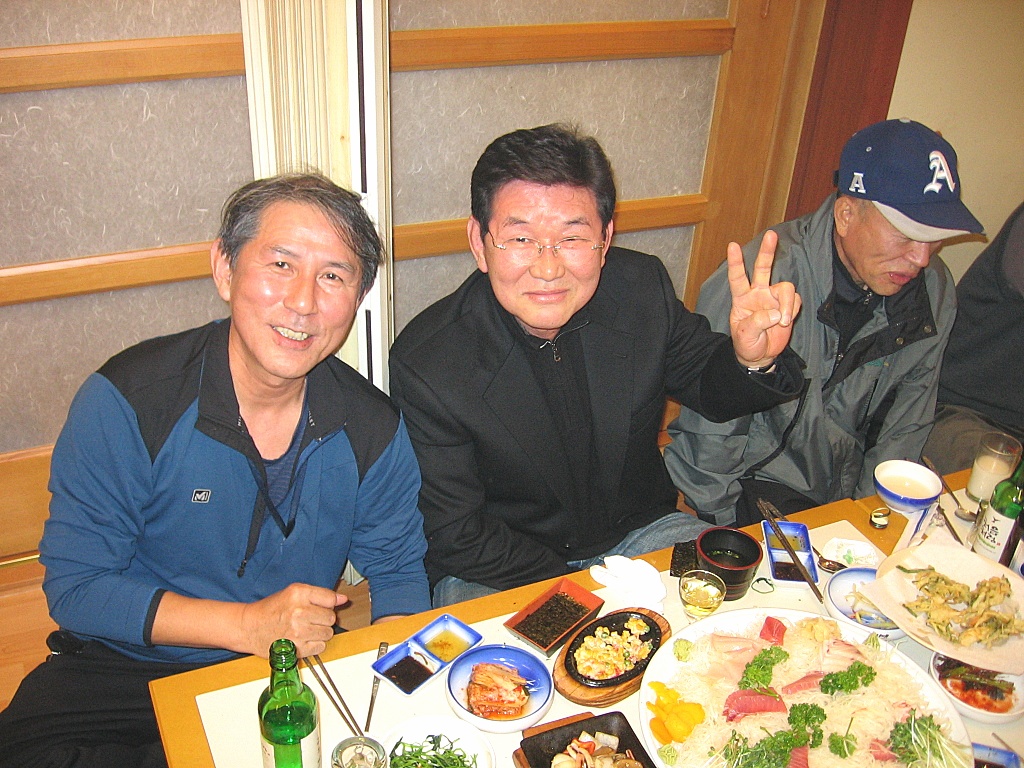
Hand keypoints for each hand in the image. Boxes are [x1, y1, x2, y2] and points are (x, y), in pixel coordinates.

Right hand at [239, 583, 347, 657]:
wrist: (249, 627)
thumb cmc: (270, 610)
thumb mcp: (293, 593)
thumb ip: (320, 595)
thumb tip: (343, 599)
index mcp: (298, 593)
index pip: (330, 598)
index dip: (328, 604)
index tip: (321, 607)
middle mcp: (299, 611)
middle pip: (331, 617)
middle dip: (323, 619)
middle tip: (310, 620)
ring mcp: (298, 631)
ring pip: (328, 633)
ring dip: (320, 633)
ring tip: (305, 630)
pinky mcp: (297, 648)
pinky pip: (320, 647)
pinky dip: (314, 645)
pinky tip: (303, 640)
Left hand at [727, 230, 800, 367]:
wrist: (761, 356)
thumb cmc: (747, 343)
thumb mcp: (745, 336)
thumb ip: (757, 323)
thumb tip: (775, 313)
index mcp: (741, 298)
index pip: (737, 277)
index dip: (735, 262)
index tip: (732, 245)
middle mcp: (758, 293)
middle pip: (762, 268)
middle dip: (767, 251)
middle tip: (771, 234)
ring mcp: (773, 298)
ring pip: (786, 287)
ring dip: (787, 303)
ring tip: (783, 321)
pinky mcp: (788, 305)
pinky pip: (795, 300)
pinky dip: (793, 310)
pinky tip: (785, 322)